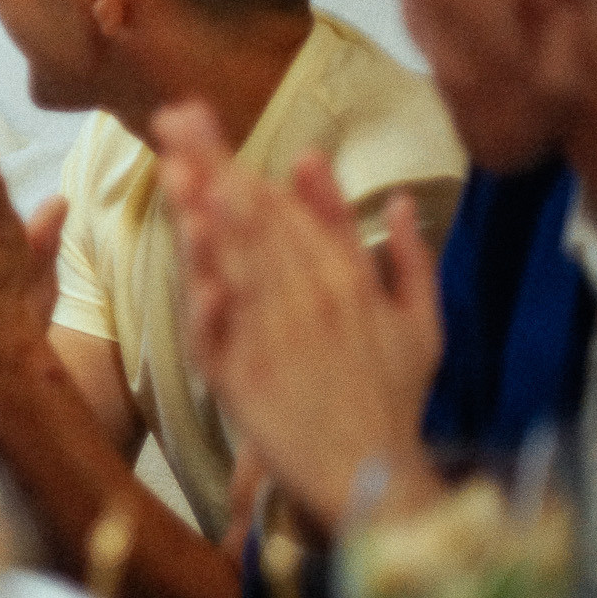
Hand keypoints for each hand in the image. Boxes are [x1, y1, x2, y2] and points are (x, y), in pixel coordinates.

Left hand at [154, 100, 442, 530]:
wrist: (376, 481)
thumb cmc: (395, 401)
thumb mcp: (422, 326)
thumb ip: (411, 259)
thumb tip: (403, 199)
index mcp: (352, 281)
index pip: (293, 210)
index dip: (246, 161)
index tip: (214, 121)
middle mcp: (313, 299)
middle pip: (256, 221)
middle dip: (215, 164)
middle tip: (173, 116)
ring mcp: (275, 335)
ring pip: (236, 258)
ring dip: (204, 205)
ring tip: (175, 161)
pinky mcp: (244, 376)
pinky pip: (219, 322)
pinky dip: (206, 279)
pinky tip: (191, 243)